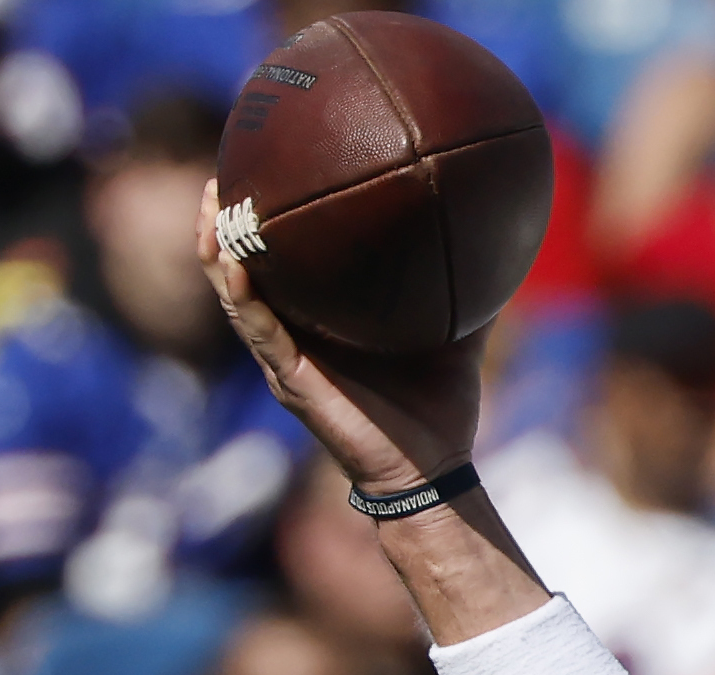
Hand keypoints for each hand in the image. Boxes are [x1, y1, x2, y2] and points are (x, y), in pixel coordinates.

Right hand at [194, 177, 486, 497]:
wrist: (433, 470)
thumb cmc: (439, 409)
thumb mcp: (458, 337)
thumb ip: (468, 292)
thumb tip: (502, 243)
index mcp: (321, 320)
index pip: (283, 259)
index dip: (266, 216)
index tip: (264, 163)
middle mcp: (292, 333)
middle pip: (241, 264)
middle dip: (225, 217)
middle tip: (224, 165)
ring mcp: (284, 356)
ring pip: (233, 290)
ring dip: (216, 245)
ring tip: (213, 200)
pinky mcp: (290, 379)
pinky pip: (256, 328)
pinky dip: (241, 292)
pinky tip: (235, 258)